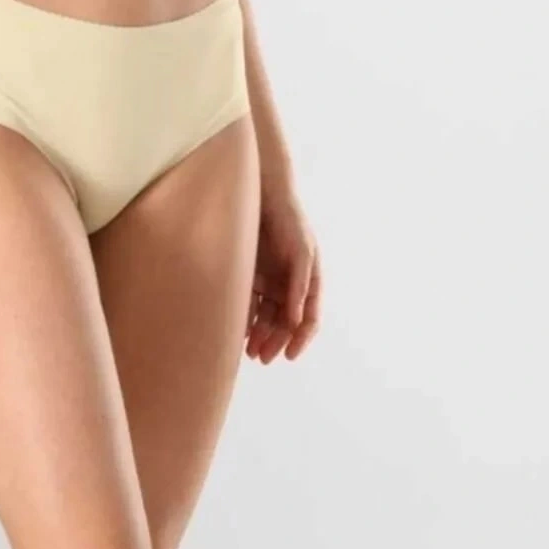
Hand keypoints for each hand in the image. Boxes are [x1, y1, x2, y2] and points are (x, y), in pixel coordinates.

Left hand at [245, 183, 320, 363]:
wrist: (261, 191)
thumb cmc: (287, 218)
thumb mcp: (301, 249)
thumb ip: (301, 283)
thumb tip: (298, 319)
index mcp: (308, 279)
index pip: (309, 318)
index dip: (300, 339)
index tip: (289, 356)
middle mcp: (290, 283)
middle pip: (285, 322)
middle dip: (276, 342)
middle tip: (263, 357)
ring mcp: (271, 279)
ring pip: (267, 317)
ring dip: (261, 336)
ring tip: (250, 351)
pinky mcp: (251, 274)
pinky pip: (250, 304)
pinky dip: (247, 319)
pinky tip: (239, 332)